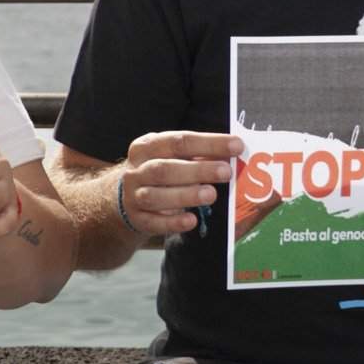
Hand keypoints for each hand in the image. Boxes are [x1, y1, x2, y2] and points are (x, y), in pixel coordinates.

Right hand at [115, 131, 244, 236]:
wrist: (127, 196)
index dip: (209, 143)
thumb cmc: (161, 172)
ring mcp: (133, 196)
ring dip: (185, 195)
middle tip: (226, 172)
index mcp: (147, 147)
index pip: (179, 141)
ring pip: (155, 196)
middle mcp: (137, 170)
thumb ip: (200, 155)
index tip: (237, 146)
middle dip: (197, 170)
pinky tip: (191, 221)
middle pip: (164, 168)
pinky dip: (172, 222)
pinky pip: (153, 222)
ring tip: (211, 195)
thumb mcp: (174, 157)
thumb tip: (233, 153)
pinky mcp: (137, 219)